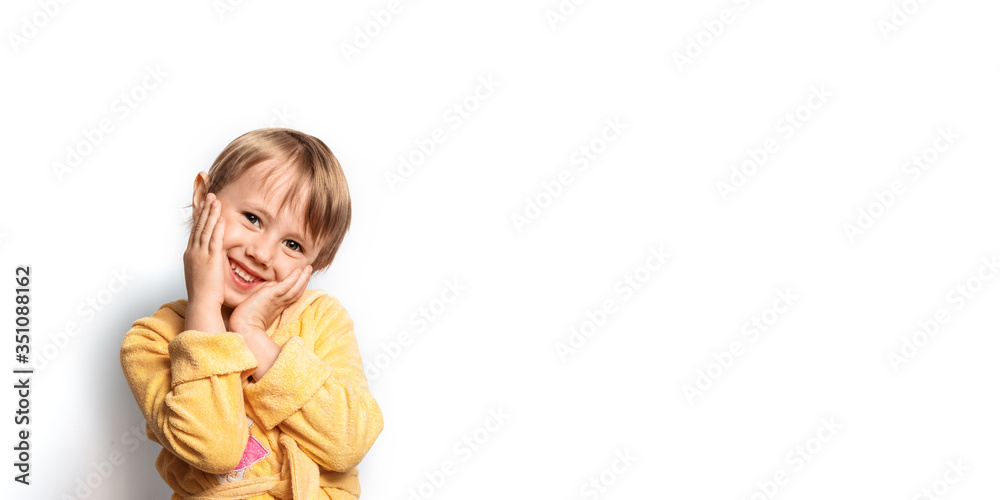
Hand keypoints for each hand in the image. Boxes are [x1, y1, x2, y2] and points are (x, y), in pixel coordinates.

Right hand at [183, 192, 226, 329]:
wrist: (202, 304)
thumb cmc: (204, 294)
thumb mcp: (203, 274)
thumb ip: (207, 262)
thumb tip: (214, 257)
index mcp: (190, 255)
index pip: (195, 231)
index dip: (200, 217)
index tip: (203, 205)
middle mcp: (193, 253)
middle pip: (198, 226)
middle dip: (204, 210)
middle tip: (209, 195)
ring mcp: (200, 255)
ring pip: (205, 230)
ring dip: (210, 213)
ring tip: (214, 200)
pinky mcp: (210, 260)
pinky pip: (213, 240)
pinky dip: (216, 227)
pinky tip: (220, 217)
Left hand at [229, 264, 311, 337]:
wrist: (243, 328)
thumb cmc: (246, 320)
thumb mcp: (258, 303)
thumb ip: (265, 294)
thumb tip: (271, 284)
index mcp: (278, 307)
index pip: (292, 296)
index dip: (298, 287)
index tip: (302, 279)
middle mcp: (280, 304)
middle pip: (297, 292)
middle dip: (304, 280)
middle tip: (309, 269)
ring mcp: (277, 301)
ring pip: (295, 289)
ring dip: (303, 278)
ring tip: (308, 268)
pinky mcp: (271, 296)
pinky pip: (285, 287)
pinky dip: (292, 279)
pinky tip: (298, 271)